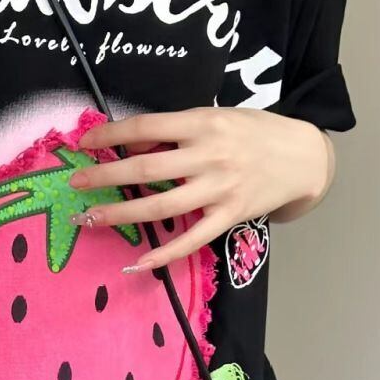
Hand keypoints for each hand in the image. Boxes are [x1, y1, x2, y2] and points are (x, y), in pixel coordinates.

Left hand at [69, 106, 332, 270]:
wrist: (302, 157)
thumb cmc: (253, 132)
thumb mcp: (215, 117)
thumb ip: (175, 130)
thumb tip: (130, 144)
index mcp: (202, 122)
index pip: (145, 126)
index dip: (110, 136)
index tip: (84, 145)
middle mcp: (209, 155)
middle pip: (147, 168)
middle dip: (106, 176)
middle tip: (76, 184)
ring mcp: (220, 188)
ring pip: (162, 205)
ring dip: (122, 213)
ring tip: (91, 218)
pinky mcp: (230, 216)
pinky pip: (192, 239)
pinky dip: (165, 253)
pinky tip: (139, 262)